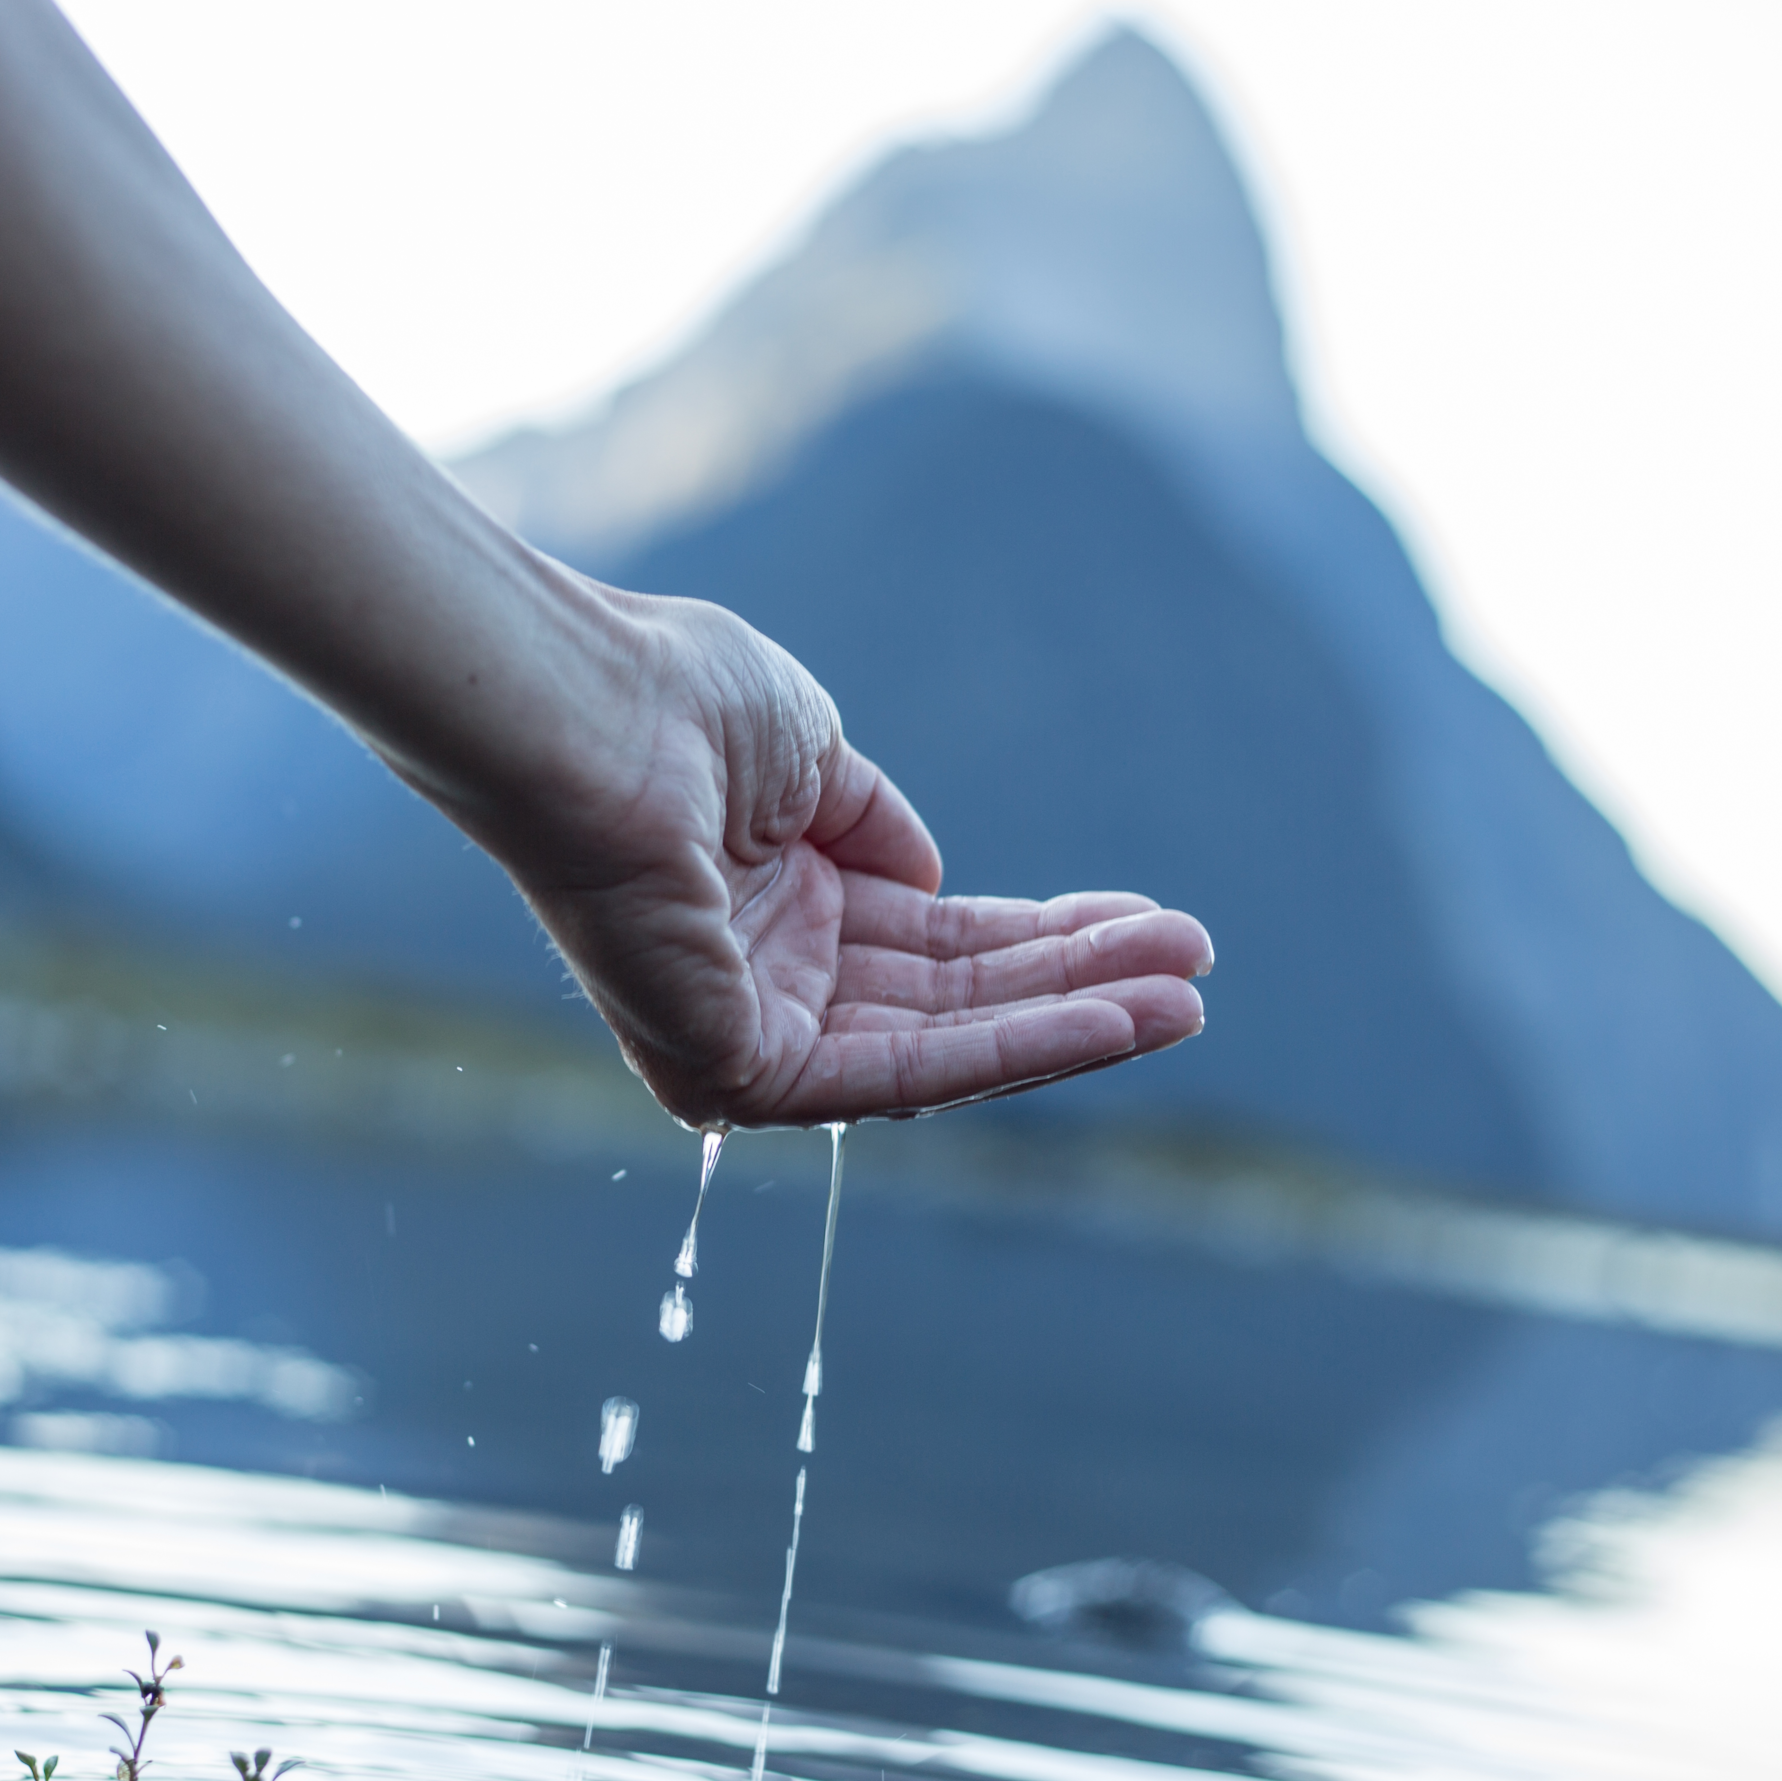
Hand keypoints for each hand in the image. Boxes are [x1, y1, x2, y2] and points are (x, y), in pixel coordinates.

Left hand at [495, 593, 1212, 1128]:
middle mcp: (765, 978)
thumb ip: (875, 823)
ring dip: (1071, 1025)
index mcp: (776, 903)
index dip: (1042, 935)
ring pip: (941, 1045)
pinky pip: (900, 1072)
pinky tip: (1108, 1017)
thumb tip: (935, 879)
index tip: (1145, 924)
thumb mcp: (810, 750)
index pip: (934, 938)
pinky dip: (1011, 1048)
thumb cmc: (673, 705)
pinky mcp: (735, 1074)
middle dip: (1079, 985)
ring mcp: (748, 1033)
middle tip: (1195, 972)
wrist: (586, 715)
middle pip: (952, 999)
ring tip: (1183, 1004)